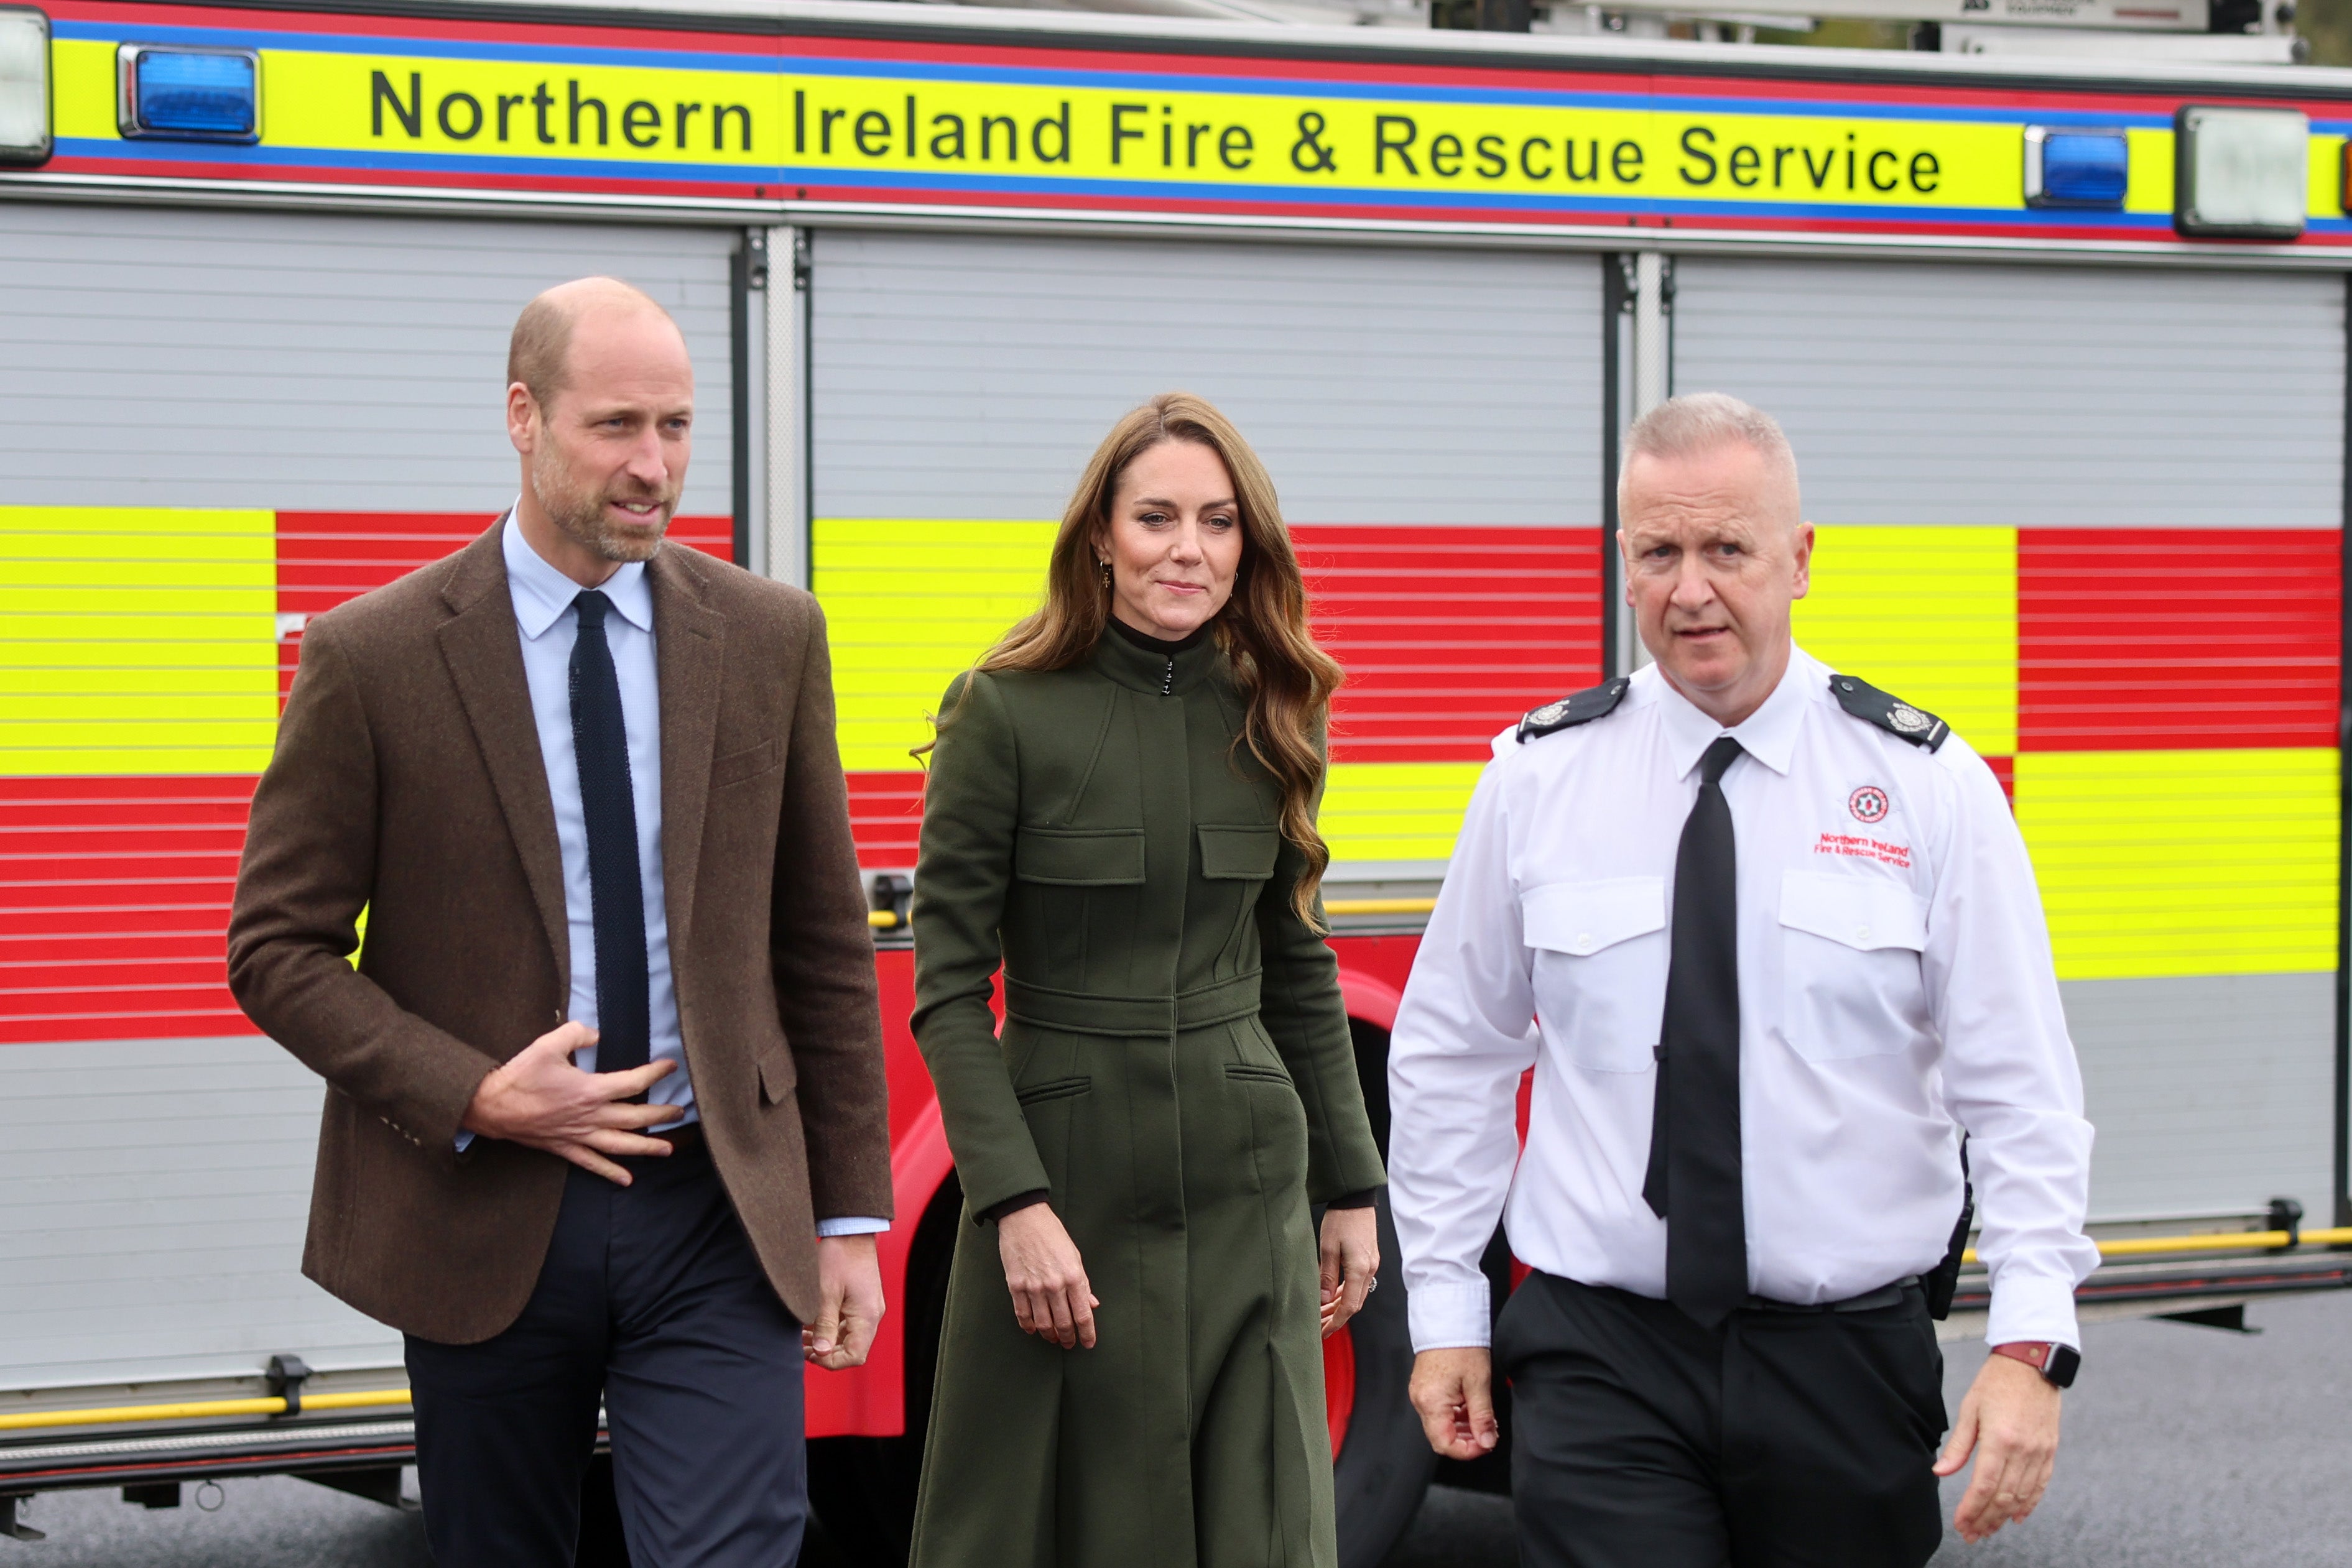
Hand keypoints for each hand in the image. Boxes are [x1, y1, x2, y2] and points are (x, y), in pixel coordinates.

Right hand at [460, 1021, 678, 1184]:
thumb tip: (595, 1034)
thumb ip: (576, 1034)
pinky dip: (610, 1172)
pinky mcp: (564, 1147)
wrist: (490, 1106)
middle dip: (660, 1115)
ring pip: (620, 1145)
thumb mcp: (548, 1044)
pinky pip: (592, 1163)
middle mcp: (590, 1116)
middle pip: (635, 1118)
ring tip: (668, 1149)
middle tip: (679, 1112)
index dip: (655, 1074)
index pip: (633, 1082)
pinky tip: (627, 1180)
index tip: (670, 1067)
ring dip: (646, 1147)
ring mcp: (578, 1135)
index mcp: (590, 1090)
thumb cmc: (519, 1075)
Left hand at [803, 1234, 884, 1370]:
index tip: (810, 1355)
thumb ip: (824, 1325)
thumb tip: (821, 1353)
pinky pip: (848, 1324)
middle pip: (853, 1349)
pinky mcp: (862, 1300)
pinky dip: (831, 1328)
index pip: (855, 1355)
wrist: (850, 1230)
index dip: (831, 1362)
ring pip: (849, 1337)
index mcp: (867, 1315)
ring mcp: (868, 1307)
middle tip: (802, 1348)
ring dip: (827, 1341)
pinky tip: (812, 1323)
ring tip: (802, 1336)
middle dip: (827, 1353)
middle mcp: (872, 1314)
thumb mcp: (825, 1293)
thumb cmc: (839, 1256)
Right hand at [998, 1204, 1097, 1348]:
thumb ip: (1082, 1283)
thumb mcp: (1075, 1256)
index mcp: (1073, 1277)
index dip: (1087, 1333)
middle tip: (1069, 1343)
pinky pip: (1023, 1314)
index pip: (1083, 1315)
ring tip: (1053, 1338)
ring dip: (1050, 1335)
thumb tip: (1091, 1305)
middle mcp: (1055, 1285)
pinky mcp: (1016, 1286)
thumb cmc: (1053, 1235)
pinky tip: (1033, 1329)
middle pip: (1063, 1323)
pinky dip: (1029, 1326)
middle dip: (1068, 1338)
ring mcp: (1034, 1287)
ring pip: (1043, 1324)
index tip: (1088, 1343)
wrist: (1024, 1218)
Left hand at [1318, 1206, 1379, 1338]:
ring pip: (1355, 1295)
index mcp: (1360, 1269)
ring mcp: (1371, 1265)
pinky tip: (1332, 1296)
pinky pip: (1357, 1284)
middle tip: (1318, 1327)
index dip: (1336, 1322)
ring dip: (1339, 1306)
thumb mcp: (1328, 1247)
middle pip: (1354, 1304)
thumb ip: (1326, 1276)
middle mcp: (1369, 1270)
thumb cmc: (1340, 1220)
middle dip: (1336, 1318)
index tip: (1323, 1332)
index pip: (1349, 1306)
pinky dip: (1344, 1293)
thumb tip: (1323, 1301)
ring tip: (1321, 1314)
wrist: (1355, 1200)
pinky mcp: (1368, 1259)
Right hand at [1410, 1347, 1499, 1459]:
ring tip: (1484, 1420)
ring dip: (1462, 1429)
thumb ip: (1482, 1417)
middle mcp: (1420, 1402)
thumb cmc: (1462, 1346)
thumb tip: (1487, 1442)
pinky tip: (1471, 1409)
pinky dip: (1455, 1416)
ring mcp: (1420, 1394)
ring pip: (1440, 1426)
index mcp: (1431, 1403)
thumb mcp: (1479, 1383)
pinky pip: (1438, 1412)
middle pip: (1441, 1437)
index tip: (1486, 1445)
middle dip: (1467, 1441)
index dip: (1467, 1451)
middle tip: (1489, 1433)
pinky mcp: (1424, 1388)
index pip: (1445, 1444)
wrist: (1448, 1319)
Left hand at [1934, 1349, 2062, 1542]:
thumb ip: (1958, 1445)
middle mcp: (2022, 1450)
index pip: (1984, 1486)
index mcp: (1999, 1439)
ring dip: (2004, 1517)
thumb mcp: (1970, 1408)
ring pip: (2022, 1495)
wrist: (2033, 1363)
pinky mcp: (2050, 1450)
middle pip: (2003, 1497)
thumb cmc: (1996, 1382)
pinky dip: (2029, 1503)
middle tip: (1972, 1534)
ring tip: (1989, 1530)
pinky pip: (2041, 1484)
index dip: (1971, 1509)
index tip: (1960, 1523)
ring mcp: (2040, 1451)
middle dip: (1985, 1520)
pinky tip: (2017, 1516)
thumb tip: (1941, 1472)